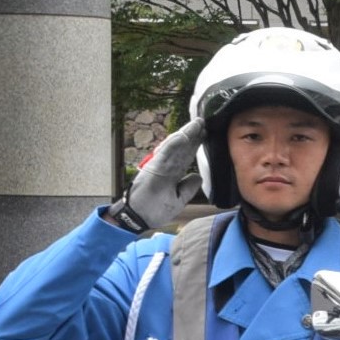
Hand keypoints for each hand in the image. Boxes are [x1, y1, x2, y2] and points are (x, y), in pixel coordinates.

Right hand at [113, 116, 206, 232]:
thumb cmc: (153, 209)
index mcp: (171, 174)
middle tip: (203, 122)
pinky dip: (174, 144)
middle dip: (193, 135)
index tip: (204, 133)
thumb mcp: (177, 200)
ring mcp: (159, 167)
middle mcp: (166, 167)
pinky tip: (183, 135)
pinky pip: (166, 155)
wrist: (135, 218)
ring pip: (175, 148)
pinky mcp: (154, 169)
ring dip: (186, 135)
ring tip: (197, 124)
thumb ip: (188, 187)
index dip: (195, 145)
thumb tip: (198, 175)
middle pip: (182, 149)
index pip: (185, 156)